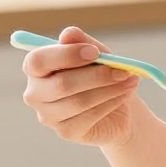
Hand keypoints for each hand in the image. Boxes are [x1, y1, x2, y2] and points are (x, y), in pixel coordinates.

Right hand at [21, 26, 140, 146]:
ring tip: (130, 80)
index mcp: (35, 67)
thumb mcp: (95, 53)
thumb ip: (82, 42)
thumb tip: (67, 34)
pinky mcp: (65, 132)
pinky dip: (110, 103)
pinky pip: (88, 117)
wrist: (116, 104)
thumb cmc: (99, 72)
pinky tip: (124, 94)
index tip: (95, 52)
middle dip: (97, 76)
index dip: (66, 55)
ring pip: (78, 102)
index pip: (38, 61)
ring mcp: (47, 116)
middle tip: (123, 70)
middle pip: (61, 85)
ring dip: (109, 89)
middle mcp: (35, 93)